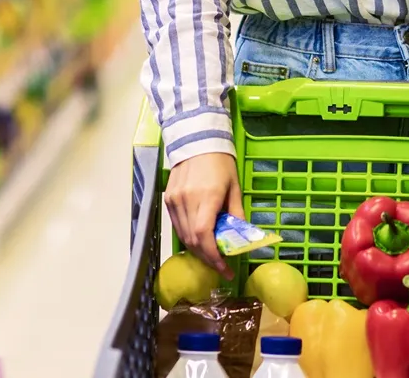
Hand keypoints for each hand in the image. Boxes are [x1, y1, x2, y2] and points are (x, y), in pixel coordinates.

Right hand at [165, 151, 244, 274]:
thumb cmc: (220, 162)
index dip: (214, 257)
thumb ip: (236, 214)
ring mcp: (174, 200)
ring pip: (183, 236)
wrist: (197, 140)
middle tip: (221, 266)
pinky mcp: (168, 199)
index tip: (226, 270)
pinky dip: (188, 236)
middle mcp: (187, 200)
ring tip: (212, 255)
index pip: (205, 236)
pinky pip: (177, 226)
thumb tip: (240, 239)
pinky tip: (199, 239)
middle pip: (193, 240)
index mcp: (207, 196)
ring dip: (198, 250)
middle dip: (208, 258)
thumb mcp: (235, 187)